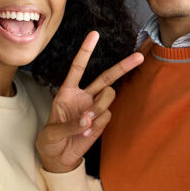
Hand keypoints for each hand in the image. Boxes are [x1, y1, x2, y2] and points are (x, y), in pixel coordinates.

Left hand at [36, 30, 143, 173]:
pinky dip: (97, 125)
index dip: (86, 51)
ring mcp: (95, 108)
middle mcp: (84, 96)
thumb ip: (70, 125)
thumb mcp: (51, 132)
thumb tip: (89, 118)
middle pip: (107, 78)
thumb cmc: (50, 140)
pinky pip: (106, 117)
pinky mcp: (102, 121)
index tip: (95, 34)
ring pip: (108, 98)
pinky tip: (86, 133)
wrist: (58, 157)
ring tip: (85, 124)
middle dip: (123, 66)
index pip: (78, 67)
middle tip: (139, 57)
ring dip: (99, 108)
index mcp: (67, 91)